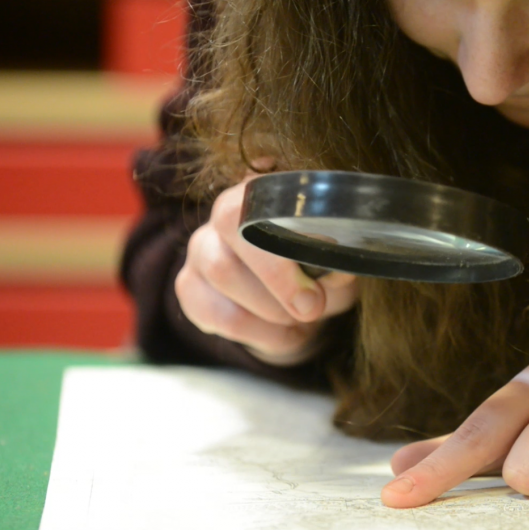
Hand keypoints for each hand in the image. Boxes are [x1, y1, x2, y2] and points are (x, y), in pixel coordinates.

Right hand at [175, 175, 358, 365]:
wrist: (293, 311)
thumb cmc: (316, 276)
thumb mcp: (336, 268)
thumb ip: (337, 266)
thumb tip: (338, 272)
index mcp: (266, 195)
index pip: (262, 195)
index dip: (287, 231)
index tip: (321, 266)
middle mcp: (224, 214)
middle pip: (232, 225)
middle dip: (276, 276)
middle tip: (311, 307)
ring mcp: (201, 249)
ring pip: (222, 272)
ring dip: (271, 307)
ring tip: (300, 320)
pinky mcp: (190, 287)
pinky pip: (219, 313)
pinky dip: (260, 332)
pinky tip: (284, 333)